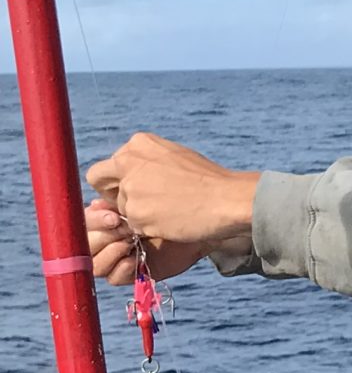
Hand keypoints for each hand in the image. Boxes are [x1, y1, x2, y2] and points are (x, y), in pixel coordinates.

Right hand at [85, 201, 206, 287]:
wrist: (205, 220)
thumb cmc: (176, 201)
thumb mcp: (144, 195)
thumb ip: (118, 199)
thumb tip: (96, 204)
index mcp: (107, 217)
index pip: (81, 222)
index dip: (92, 219)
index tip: (113, 214)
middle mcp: (110, 238)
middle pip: (83, 243)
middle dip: (102, 234)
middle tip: (123, 226)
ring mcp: (121, 257)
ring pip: (95, 263)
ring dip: (110, 251)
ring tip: (130, 240)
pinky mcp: (135, 272)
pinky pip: (114, 278)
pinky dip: (121, 268)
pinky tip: (134, 257)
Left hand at [86, 134, 259, 259]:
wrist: (228, 199)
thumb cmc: (209, 181)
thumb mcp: (175, 157)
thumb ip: (147, 163)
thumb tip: (128, 177)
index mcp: (139, 143)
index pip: (106, 166)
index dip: (116, 181)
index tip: (134, 189)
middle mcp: (128, 162)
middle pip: (103, 186)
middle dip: (117, 197)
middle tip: (143, 205)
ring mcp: (130, 188)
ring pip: (122, 209)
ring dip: (140, 215)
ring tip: (171, 212)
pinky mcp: (136, 213)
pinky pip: (134, 227)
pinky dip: (151, 228)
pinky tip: (173, 221)